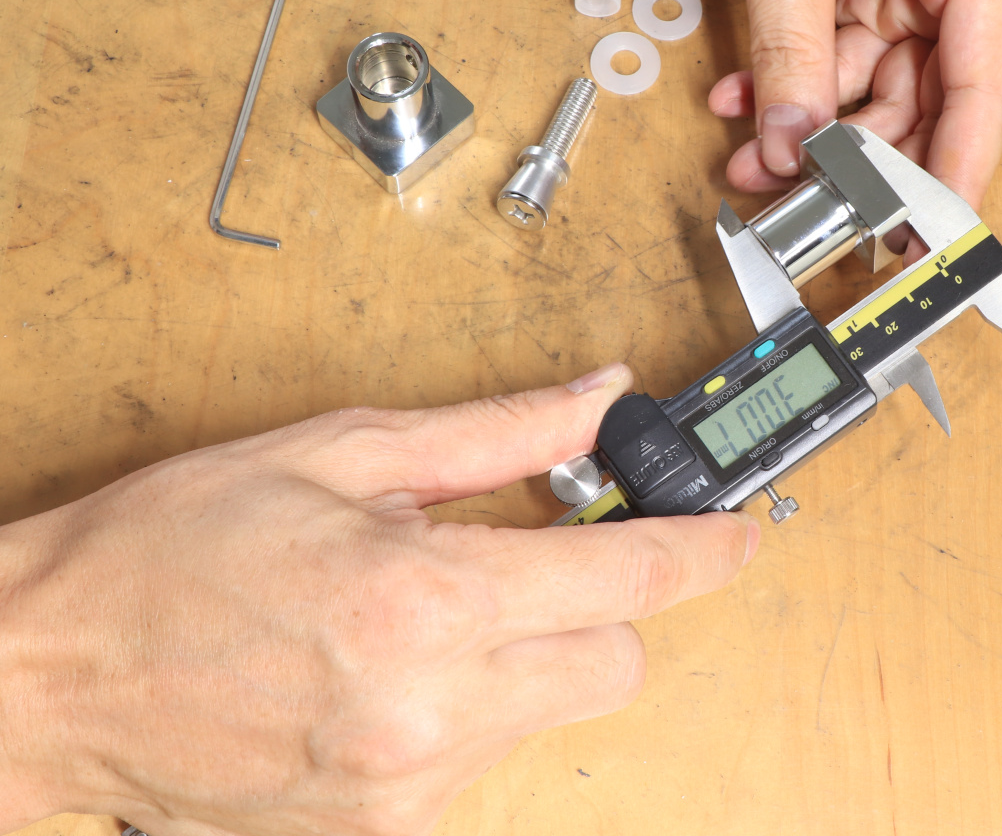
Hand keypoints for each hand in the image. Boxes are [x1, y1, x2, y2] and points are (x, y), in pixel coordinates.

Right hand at [0, 363, 757, 835]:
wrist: (51, 675)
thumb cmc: (170, 554)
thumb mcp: (340, 453)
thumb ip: (495, 434)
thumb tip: (598, 401)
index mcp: (429, 599)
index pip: (630, 575)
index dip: (705, 548)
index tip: (740, 533)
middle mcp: (434, 709)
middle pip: (619, 661)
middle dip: (602, 604)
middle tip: (533, 561)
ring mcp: (411, 788)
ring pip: (549, 711)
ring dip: (521, 656)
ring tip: (413, 613)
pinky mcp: (385, 833)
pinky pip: (483, 761)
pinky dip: (466, 709)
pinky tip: (385, 674)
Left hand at [693, 0, 1001, 211]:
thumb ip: (792, 45)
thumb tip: (795, 142)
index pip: (986, 87)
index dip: (957, 172)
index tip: (928, 240)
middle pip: (933, 99)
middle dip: (862, 158)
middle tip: (807, 208)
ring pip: (881, 88)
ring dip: (814, 128)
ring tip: (753, 158)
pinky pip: (841, 54)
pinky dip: (794, 84)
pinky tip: (745, 103)